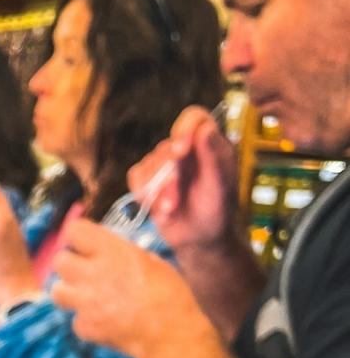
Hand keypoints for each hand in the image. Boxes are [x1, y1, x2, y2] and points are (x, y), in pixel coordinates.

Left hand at [52, 219, 207, 357]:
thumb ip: (124, 254)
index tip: (86, 245)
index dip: (79, 237)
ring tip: (86, 297)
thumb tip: (111, 253)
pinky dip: (86, 322)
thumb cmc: (170, 295)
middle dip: (70, 265)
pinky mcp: (84, 327)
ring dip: (69, 292)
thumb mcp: (152, 261)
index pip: (75, 230)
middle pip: (59, 261)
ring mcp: (85, 302)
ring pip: (57, 291)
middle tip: (84, 273)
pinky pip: (75, 320)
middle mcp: (93, 274)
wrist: (170, 335)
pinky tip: (103, 321)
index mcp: (112, 252)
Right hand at [130, 105, 237, 251]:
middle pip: (166, 147)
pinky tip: (162, 210)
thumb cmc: (216, 210)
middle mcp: (184, 147)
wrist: (200, 239)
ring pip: (149, 166)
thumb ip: (214, 156)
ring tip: (172, 209)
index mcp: (208, 141)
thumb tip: (205, 128)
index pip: (193, 118)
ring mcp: (163, 163)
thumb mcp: (221, 185)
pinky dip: (146, 197)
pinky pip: (136, 178)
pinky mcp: (146, 179)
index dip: (184, 129)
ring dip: (159, 193)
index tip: (180, 150)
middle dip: (169, 177)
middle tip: (175, 200)